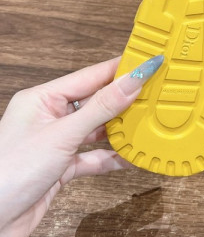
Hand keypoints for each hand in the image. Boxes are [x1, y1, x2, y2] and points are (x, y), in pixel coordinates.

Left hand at [0, 58, 156, 236]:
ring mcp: (54, 144)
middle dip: (124, 101)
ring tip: (148, 126)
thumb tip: (130, 82)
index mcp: (41, 99)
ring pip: (95, 132)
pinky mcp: (59, 168)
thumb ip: (100, 109)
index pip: (88, 77)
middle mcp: (47, 118)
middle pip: (94, 103)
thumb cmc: (10, 173)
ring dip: (120, 132)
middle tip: (156, 95)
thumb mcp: (62, 135)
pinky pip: (91, 158)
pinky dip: (110, 159)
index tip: (148, 63)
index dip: (119, 70)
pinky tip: (130, 158)